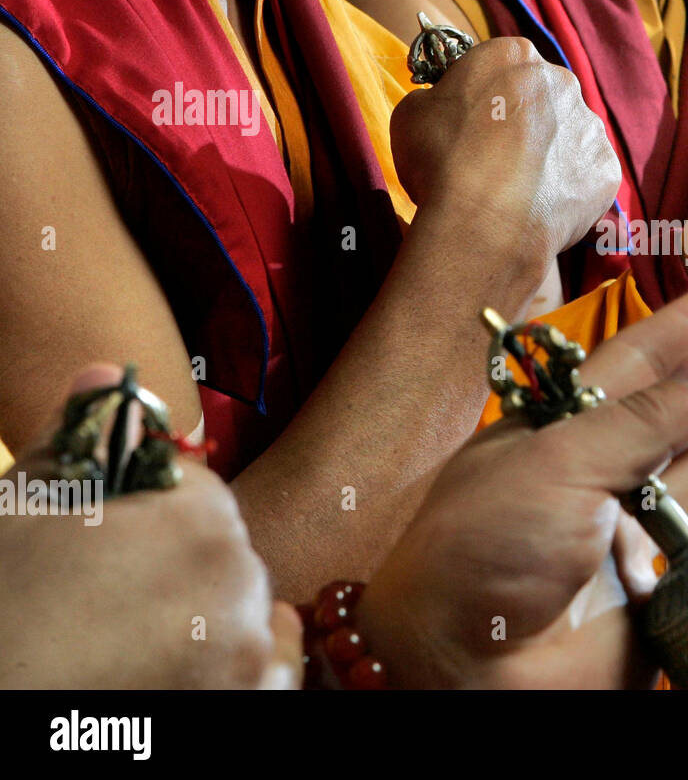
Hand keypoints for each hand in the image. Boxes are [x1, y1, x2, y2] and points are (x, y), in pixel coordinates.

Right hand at [0, 365, 299, 688]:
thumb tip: (107, 372)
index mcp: (197, 521)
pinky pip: (270, 672)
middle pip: (223, 552)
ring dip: (207, 618)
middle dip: (175, 566)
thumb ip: (80, 443)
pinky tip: (180, 673)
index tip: (103, 546)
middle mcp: (242, 583)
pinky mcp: (252, 705)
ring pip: (246, 611)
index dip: (146, 514)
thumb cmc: (0, 612)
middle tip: (104, 603)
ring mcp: (251, 655)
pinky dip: (238, 669)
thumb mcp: (20, 515)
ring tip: (131, 643)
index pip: (197, 491)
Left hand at [355, 277, 687, 688]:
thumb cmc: (482, 551)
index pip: (623, 364)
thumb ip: (641, 419)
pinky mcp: (646, 582)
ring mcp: (614, 527)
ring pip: (681, 459)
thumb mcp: (557, 464)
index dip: (678, 327)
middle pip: (658, 405)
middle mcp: (581, 474)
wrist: (468, 670)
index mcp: (544, 434)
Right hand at [389, 36, 621, 255]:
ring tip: (518, 191)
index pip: (503, 64)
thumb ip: (435, 97)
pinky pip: (586, 177)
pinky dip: (568, 190)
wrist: (485, 224)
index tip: (473, 121)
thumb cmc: (442, 161)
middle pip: (542, 98)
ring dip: (549, 156)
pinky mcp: (606, 169)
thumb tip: (444, 105)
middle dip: (524, 122)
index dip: (486, 93)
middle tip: (496, 159)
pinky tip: (541, 208)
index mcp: (514, 54)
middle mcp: (561, 81)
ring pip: (568, 137)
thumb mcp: (412, 113)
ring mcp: (590, 126)